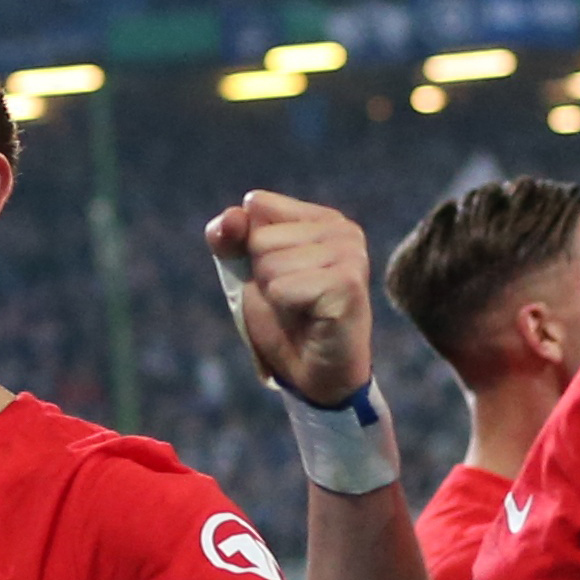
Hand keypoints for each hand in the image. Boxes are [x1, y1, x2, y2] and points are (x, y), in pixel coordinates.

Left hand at [207, 192, 376, 410]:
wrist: (312, 374)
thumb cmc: (284, 319)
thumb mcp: (245, 272)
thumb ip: (229, 238)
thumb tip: (232, 217)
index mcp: (322, 218)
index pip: (256, 206)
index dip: (248, 248)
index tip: (274, 277)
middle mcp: (344, 230)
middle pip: (260, 238)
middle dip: (263, 276)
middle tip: (291, 301)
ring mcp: (351, 256)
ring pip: (270, 264)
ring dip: (275, 296)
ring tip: (301, 310)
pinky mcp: (348, 285)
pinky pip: (282, 288)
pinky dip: (284, 309)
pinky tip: (310, 319)